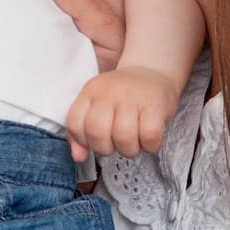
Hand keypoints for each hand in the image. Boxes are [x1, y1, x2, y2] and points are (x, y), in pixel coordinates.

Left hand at [65, 67, 181, 162]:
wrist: (151, 72)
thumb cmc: (122, 96)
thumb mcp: (96, 105)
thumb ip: (82, 131)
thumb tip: (78, 156)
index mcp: (91, 92)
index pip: (74, 122)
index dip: (82, 140)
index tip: (94, 142)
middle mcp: (109, 92)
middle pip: (97, 131)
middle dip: (105, 149)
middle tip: (115, 145)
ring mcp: (132, 97)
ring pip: (123, 136)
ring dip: (128, 150)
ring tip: (133, 144)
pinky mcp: (155, 104)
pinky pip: (149, 135)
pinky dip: (149, 146)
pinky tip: (149, 141)